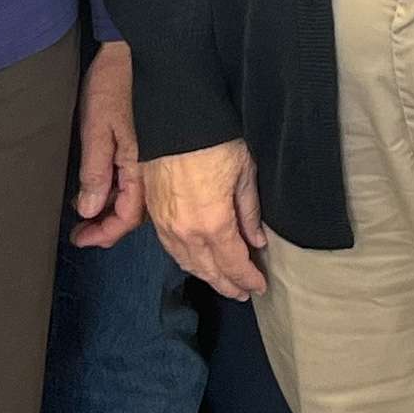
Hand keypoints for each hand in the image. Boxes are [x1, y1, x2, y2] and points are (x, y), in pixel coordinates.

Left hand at [69, 41, 142, 248]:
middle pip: (136, 212)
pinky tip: (102, 189)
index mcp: (141, 166)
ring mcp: (153, 157)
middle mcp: (153, 167)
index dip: (104, 233)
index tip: (80, 239)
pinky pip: (138, 181)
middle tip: (82, 231)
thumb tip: (89, 209)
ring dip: (113, 210)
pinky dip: (119, 192)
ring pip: (138, 198)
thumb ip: (95, 172)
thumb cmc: (114, 84)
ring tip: (86, 214)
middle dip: (108, 226)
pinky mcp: (149, 146)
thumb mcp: (97, 128)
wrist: (136, 49)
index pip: (127, 216)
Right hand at [142, 142, 266, 298]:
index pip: (233, 263)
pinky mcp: (153, 214)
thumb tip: (257, 240)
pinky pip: (171, 248)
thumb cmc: (213, 141)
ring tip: (223, 282)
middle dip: (227, 284)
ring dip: (206, 275)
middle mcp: (186, 232)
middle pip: (208, 269)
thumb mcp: (244, 173)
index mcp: (213, 223)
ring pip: (187, 262)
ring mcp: (166, 225)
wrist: (175, 120)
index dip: (247, 278)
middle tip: (243, 292)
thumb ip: (249, 211)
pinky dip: (186, 260)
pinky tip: (196, 262)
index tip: (259, 287)